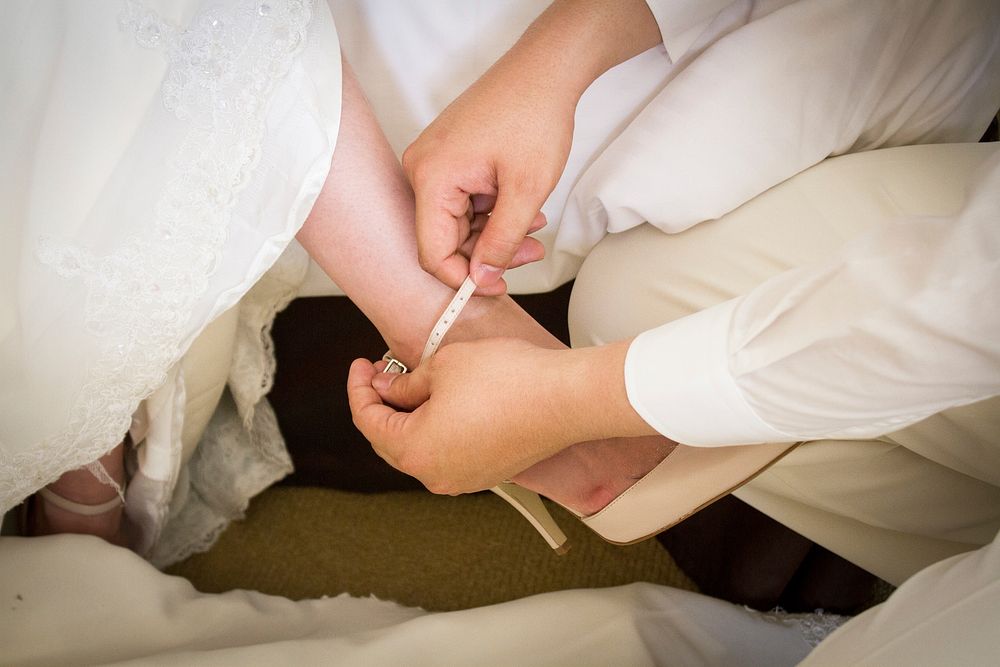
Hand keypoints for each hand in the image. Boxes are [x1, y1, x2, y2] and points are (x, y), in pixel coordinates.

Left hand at [347, 338, 654, 494]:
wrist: (564, 398)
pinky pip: (448, 453)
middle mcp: (436, 475)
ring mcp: (463, 479)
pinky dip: (437, 429)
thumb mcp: (442, 366)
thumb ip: (404, 381)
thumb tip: (388, 387)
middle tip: (384, 371)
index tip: (362, 365)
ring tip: (414, 381)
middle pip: (390, 440)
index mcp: (415, 450)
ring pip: (420, 448)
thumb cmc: (507, 380)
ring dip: (410, 417)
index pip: (368, 420)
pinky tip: (443, 401)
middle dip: (382, 404)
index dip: (359, 388)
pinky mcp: (487, 473)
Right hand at [402, 65, 574, 294]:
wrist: (543, 71)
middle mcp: (422, 170)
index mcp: (432, 178)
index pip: (433, 252)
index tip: (497, 287)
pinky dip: (492, 212)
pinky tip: (522, 209)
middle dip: (489, 253)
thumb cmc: (534, 118)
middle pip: (446, 238)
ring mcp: (433, 162)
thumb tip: (482, 280)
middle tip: (530, 253)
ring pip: (458, 222)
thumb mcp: (525, 191)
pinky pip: (463, 201)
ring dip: (495, 233)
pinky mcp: (448, 158)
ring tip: (535, 229)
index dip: (464, 278)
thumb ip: (502, 242)